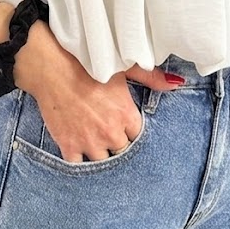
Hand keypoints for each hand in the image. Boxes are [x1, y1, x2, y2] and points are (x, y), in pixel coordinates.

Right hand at [17, 37, 183, 162]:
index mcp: (127, 115)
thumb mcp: (122, 67)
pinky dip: (80, 159)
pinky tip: (79, 148)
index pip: (139, 136)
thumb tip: (178, 84)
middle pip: (122, 151)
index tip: (123, 124)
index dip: (130, 129)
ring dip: (99, 151)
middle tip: (106, 130)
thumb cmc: (87, 63)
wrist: (51, 67)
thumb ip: (151, 77)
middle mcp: (111, 133)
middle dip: (116, 142)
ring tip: (93, 138)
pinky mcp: (69, 146)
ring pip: (103, 161)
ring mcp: (89, 142)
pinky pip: (79, 165)